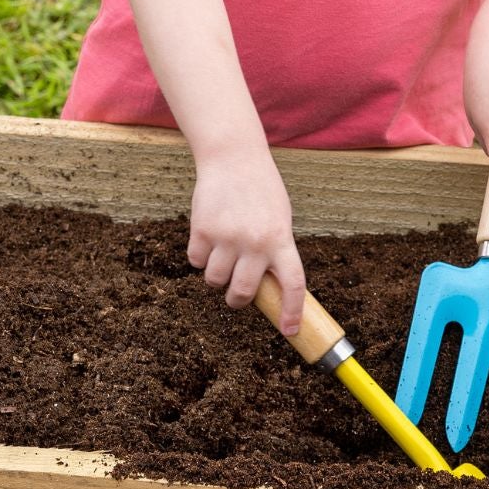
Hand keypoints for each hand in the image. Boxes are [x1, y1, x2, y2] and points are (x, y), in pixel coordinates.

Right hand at [188, 146, 305, 335]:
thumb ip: (275, 251)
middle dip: (237, 300)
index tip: (290, 331)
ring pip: (214, 280)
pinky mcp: (201, 230)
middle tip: (237, 294)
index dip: (292, 311)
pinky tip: (208, 237)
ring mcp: (227, 237)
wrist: (234, 158)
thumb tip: (266, 289)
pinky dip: (199, 256)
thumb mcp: (280, 220)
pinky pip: (195, 261)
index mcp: (281, 240)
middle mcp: (255, 242)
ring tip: (222, 255)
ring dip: (216, 276)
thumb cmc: (262, 192)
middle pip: (242, 293)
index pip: (293, 284)